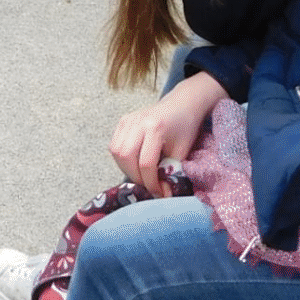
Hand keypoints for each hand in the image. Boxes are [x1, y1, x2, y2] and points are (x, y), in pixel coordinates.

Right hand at [109, 71, 228, 194]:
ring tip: (141, 174)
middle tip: (148, 185)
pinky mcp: (123, 120)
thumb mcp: (182, 151)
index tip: (160, 193)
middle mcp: (138, 122)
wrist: (182, 104)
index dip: (151, 183)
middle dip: (136, 177)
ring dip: (127, 168)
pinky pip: (114, 145)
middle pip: (126, 157)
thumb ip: (170, 172)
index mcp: (155, 128)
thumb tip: (162, 195)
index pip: (146, 163)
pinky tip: (135, 162)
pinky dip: (122, 158)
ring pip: (116, 152)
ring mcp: (127, 120)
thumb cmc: (185, 127)